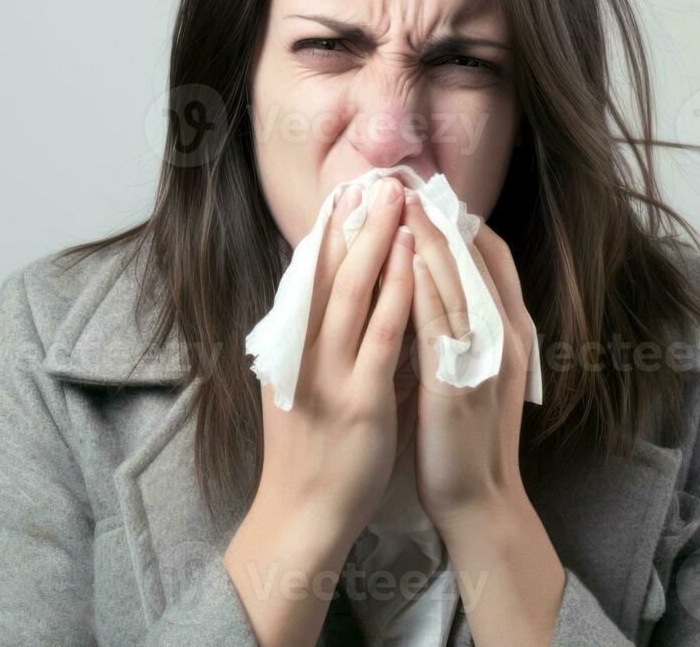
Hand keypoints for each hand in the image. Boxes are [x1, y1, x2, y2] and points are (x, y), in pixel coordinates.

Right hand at [253, 176, 416, 540]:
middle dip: (352, 224)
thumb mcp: (297, 387)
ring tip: (394, 202)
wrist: (301, 517)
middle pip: (327, 273)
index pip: (306, 278)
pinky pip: (382, 337)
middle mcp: (301, 354)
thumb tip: (332, 301)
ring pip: (352, 293)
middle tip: (374, 181)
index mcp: (287, 350)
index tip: (344, 196)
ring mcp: (328, 376)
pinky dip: (397, 293)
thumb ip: (312, 345)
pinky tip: (412, 262)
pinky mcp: (359, 401)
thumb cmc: (309, 453)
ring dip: (375, 242)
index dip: (326, 234)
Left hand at [399, 193, 535, 528]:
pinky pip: (437, 319)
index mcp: (514, 331)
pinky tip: (400, 255)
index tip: (430, 192)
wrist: (481, 501)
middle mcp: (507, 335)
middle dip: (440, 216)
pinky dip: (420, 282)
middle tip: (407, 180)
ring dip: (426, 236)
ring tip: (397, 200)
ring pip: (456, 279)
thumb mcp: (478, 370)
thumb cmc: (468, 438)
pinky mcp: (457, 380)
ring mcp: (486, 357)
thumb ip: (466, 327)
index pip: (493, 256)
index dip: (462, 220)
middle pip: (475, 258)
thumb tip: (435, 284)